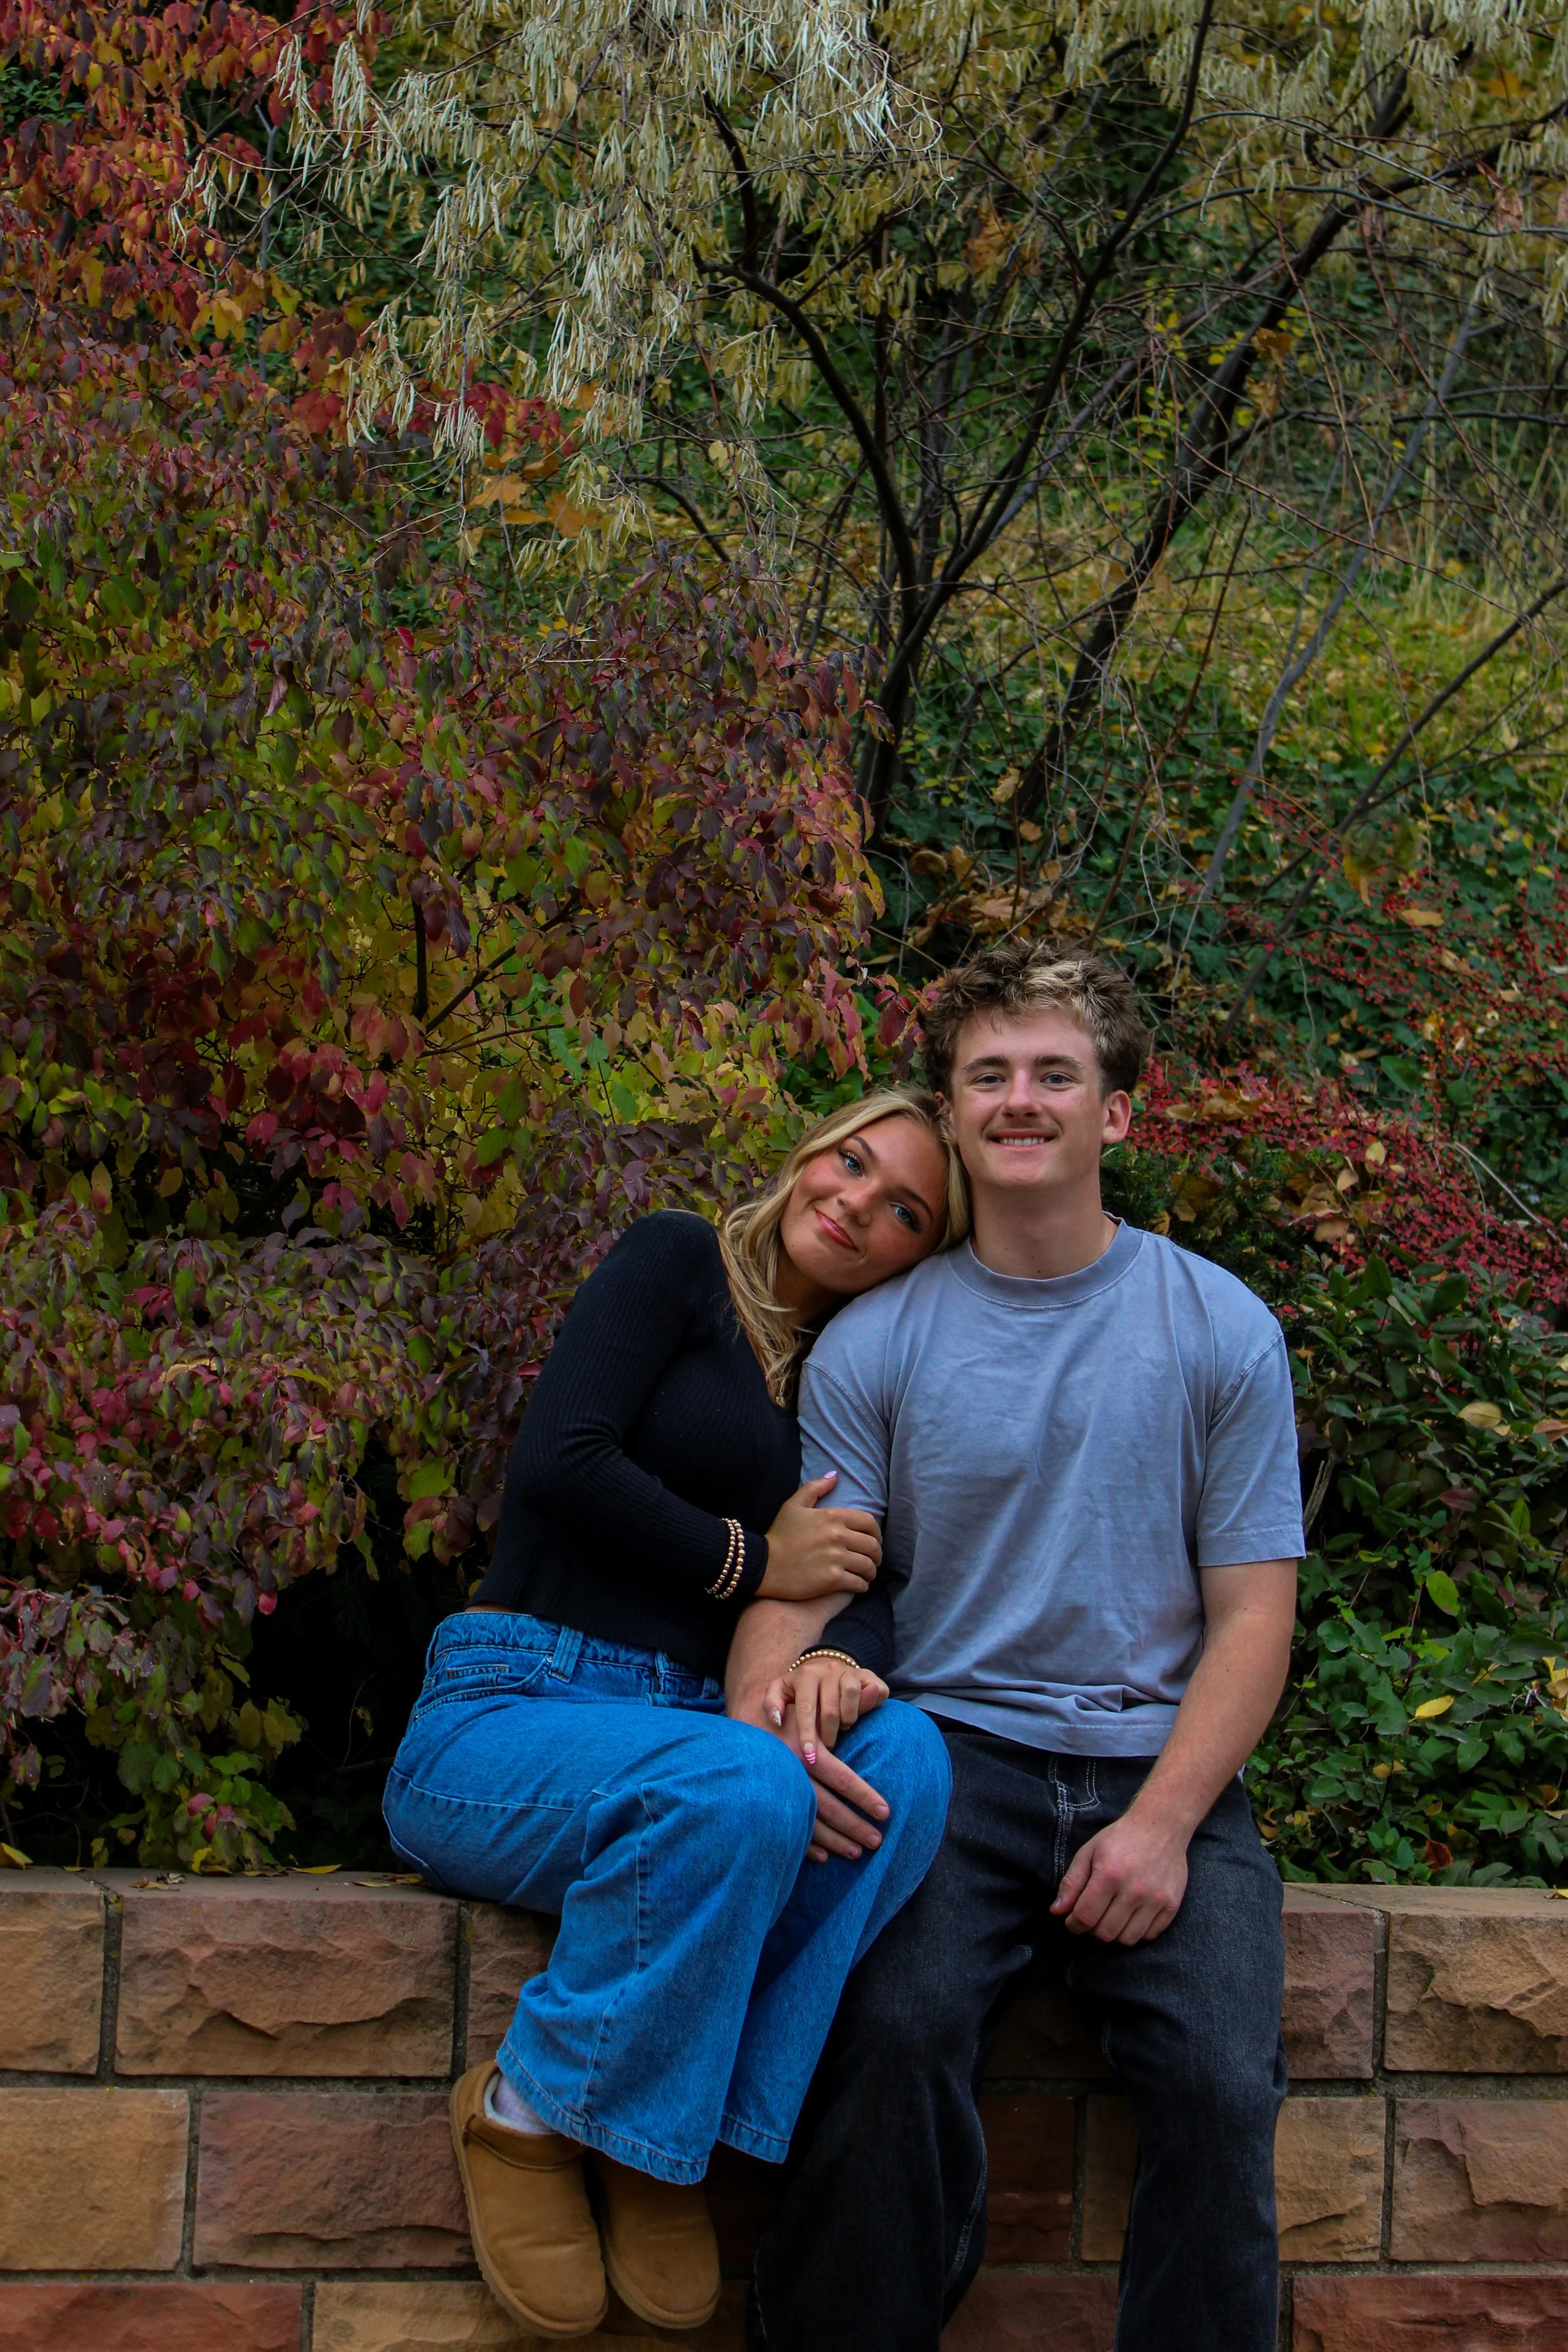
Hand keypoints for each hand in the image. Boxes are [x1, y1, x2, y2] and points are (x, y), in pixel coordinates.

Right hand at [734, 1673, 892, 1866]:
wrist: (737, 1733)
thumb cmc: (783, 1719)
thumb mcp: (810, 1710)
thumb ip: (844, 1708)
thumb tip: (876, 1693)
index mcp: (807, 1752)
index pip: (844, 1779)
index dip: (866, 1797)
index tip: (885, 1813)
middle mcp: (794, 1774)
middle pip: (830, 1807)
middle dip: (855, 1826)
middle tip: (876, 1841)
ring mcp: (779, 1792)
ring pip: (812, 1824)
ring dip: (835, 1841)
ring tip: (856, 1852)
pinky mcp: (767, 1805)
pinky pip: (790, 1830)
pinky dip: (807, 1846)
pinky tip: (823, 1857)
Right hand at [758, 1474, 880, 1602]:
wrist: (763, 1565)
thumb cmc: (778, 1535)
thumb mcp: (793, 1505)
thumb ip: (815, 1488)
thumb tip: (834, 1475)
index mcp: (832, 1516)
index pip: (869, 1522)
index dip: (876, 1533)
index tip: (874, 1540)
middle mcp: (838, 1536)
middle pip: (872, 1545)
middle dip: (876, 1554)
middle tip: (872, 1560)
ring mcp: (836, 1559)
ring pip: (868, 1566)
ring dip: (871, 1571)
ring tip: (867, 1575)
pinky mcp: (833, 1580)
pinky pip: (859, 1583)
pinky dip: (862, 1585)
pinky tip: (859, 1585)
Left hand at [763, 1655, 887, 1753]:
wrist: (824, 1665)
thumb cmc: (800, 1686)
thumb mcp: (780, 1690)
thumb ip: (771, 1703)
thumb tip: (777, 1720)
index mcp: (806, 1675)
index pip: (807, 1709)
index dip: (808, 1735)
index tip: (810, 1756)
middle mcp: (829, 1670)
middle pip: (831, 1710)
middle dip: (829, 1736)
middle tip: (826, 1747)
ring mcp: (851, 1671)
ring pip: (852, 1699)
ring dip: (848, 1721)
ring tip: (841, 1728)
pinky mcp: (870, 1675)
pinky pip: (876, 1692)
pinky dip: (870, 1706)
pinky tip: (860, 1714)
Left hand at [1050, 1810, 1189, 1944]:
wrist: (1161, 1826)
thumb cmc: (1120, 1838)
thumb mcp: (1089, 1852)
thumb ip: (1071, 1883)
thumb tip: (1056, 1912)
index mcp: (1109, 1875)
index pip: (1085, 1917)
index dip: (1074, 1924)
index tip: (1073, 1920)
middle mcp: (1134, 1890)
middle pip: (1105, 1933)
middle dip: (1093, 1928)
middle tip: (1094, 1914)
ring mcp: (1155, 1899)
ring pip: (1127, 1939)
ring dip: (1115, 1932)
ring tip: (1112, 1915)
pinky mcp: (1171, 1905)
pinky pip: (1149, 1935)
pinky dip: (1137, 1931)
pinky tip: (1131, 1915)